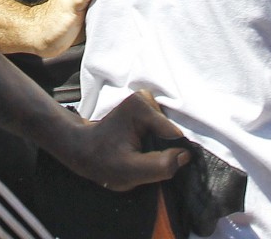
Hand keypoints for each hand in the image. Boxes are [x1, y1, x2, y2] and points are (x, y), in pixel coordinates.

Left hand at [50, 90, 189, 191]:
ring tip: (141, 154)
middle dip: (165, 149)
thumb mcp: (130, 172)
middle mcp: (144, 98)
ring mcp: (145, 101)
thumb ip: (160, 165)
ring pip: (169, 131)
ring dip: (161, 146)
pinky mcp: (145, 108)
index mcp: (141, 108)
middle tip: (145, 160)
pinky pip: (163, 129)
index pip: (173, 135)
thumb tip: (185, 155)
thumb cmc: (103, 161)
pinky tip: (142, 147)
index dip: (170, 155)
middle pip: (172, 131)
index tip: (154, 164)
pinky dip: (157, 141)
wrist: (85, 150)